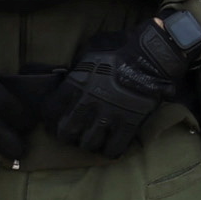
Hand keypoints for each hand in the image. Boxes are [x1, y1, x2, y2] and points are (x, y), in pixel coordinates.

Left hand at [41, 15, 199, 157]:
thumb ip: (77, 70)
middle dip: (66, 135)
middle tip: (71, 133)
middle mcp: (89, 103)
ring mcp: (109, 115)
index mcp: (76, 84)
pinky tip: (110, 146)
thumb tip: (67, 81)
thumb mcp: (89, 52)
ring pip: (88, 144)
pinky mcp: (129, 124)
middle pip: (66, 132)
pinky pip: (114, 148)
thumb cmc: (119, 49)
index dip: (49, 119)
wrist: (152, 54)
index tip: (52, 121)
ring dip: (88, 143)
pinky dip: (110, 150)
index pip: (51, 111)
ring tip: (91, 139)